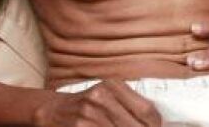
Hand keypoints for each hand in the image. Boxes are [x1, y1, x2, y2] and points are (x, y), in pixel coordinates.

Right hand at [33, 80, 161, 126]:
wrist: (52, 110)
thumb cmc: (86, 104)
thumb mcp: (107, 95)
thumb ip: (129, 104)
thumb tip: (155, 122)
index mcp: (113, 86)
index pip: (147, 110)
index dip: (156, 125)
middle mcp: (102, 97)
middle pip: (136, 126)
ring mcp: (89, 113)